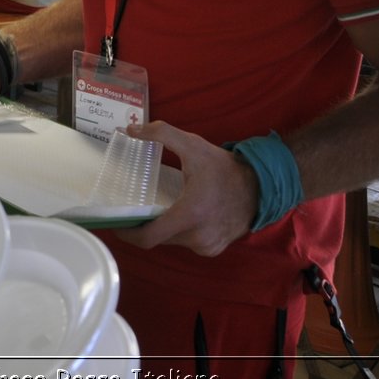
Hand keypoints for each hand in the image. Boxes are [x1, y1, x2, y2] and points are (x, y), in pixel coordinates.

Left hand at [112, 120, 256, 257]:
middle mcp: (198, 237)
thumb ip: (161, 134)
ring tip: (155, 209)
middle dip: (144, 225)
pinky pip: (186, 243)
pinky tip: (177, 215)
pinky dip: (178, 232)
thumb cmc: (226, 168)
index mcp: (190, 215)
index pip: (148, 237)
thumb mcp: (193, 146)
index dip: (128, 233)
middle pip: (158, 237)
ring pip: (172, 241)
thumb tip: (130, 129)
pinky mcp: (214, 249)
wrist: (263, 187)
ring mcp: (207, 246)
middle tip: (132, 208)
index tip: (115, 222)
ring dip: (162, 227)